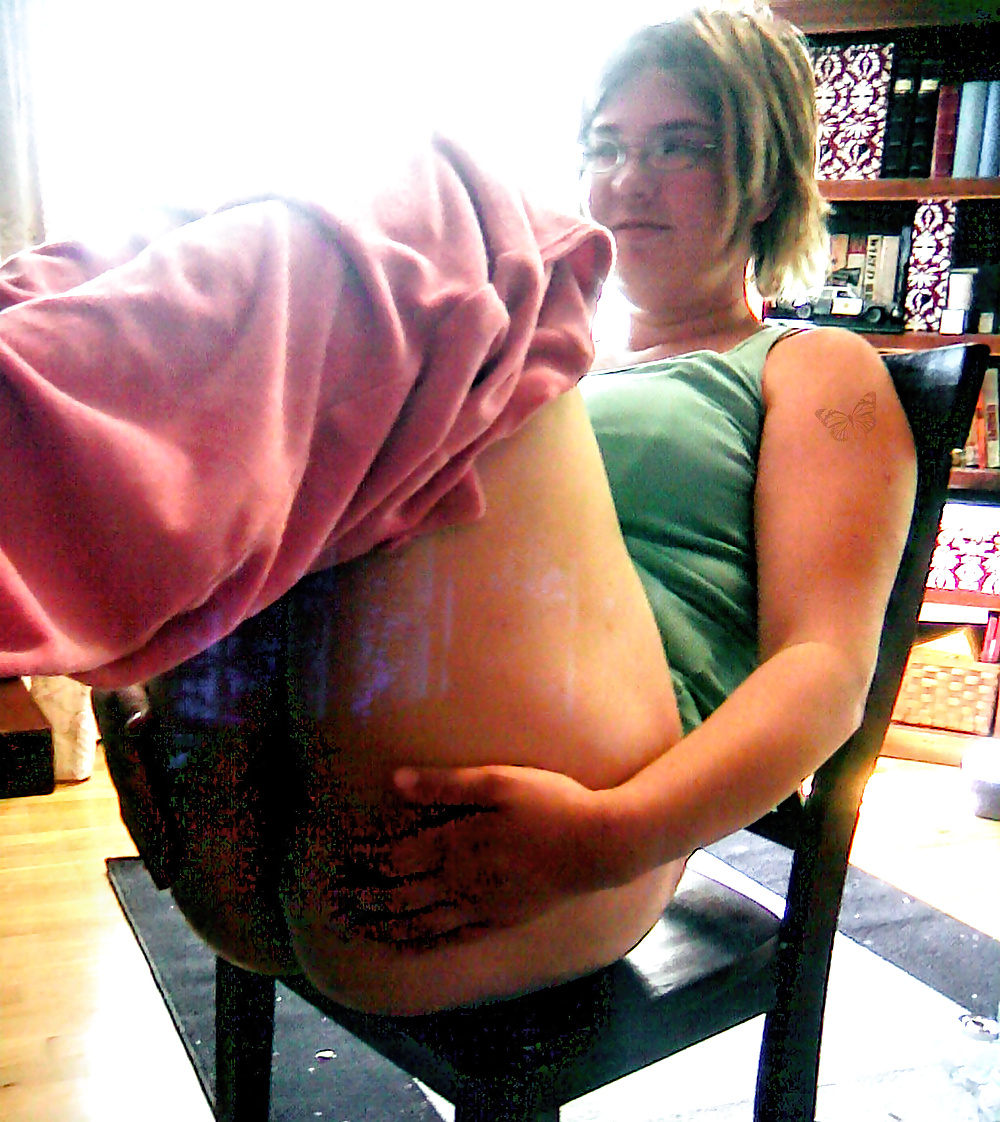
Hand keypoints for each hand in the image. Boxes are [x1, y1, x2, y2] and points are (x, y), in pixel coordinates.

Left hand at [355, 763, 627, 945]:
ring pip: (423, 921)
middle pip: (401, 895)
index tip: (340, 855)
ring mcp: (483, 905)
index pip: (396, 857)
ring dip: (388, 923)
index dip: (365, 858)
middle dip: (366, 896)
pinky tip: (412, 941)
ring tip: (362, 925)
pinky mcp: (502, 918)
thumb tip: (396, 780)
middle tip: (337, 898)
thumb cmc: (552, 803)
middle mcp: (463, 881)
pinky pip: (453, 936)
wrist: (600, 845)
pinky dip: (424, 941)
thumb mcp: (499, 781)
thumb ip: (446, 784)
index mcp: (458, 844)